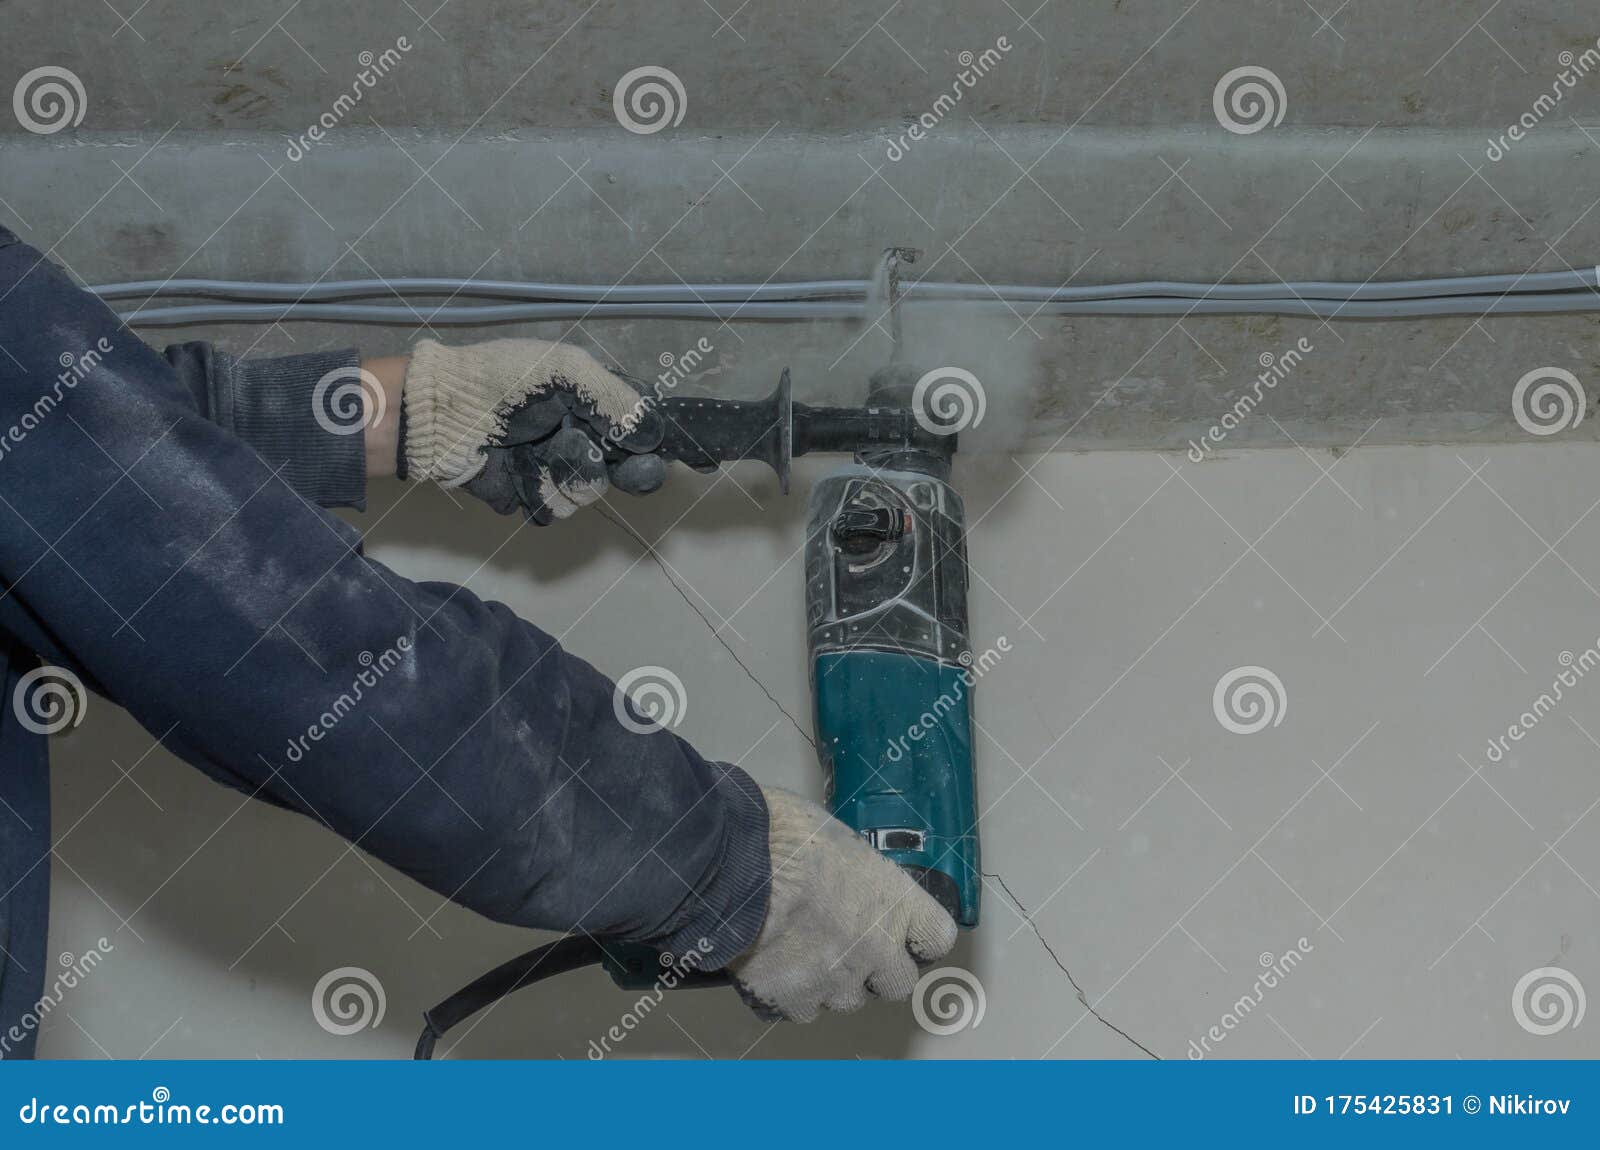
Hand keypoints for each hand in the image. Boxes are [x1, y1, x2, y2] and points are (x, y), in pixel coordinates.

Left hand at [399, 338, 668, 523]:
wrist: (439, 412)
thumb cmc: (500, 380)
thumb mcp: (563, 370)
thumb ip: (613, 397)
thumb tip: (653, 435)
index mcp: (592, 403)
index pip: (640, 430)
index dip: (651, 444)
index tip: (654, 452)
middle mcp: (580, 437)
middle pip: (623, 471)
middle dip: (606, 462)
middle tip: (584, 448)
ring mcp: (554, 470)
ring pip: (587, 493)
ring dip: (565, 474)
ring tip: (533, 451)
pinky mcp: (529, 496)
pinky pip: (553, 509)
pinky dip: (536, 492)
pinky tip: (515, 471)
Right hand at [728, 786, 957, 1021]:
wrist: (732, 865)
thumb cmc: (781, 837)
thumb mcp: (838, 840)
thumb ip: (856, 873)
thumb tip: (847, 878)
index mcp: (894, 902)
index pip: (936, 938)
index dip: (920, 938)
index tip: (908, 936)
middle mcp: (876, 949)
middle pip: (898, 983)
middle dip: (876, 969)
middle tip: (847, 946)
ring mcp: (836, 980)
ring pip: (846, 1000)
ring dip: (831, 982)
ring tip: (800, 949)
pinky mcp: (795, 1000)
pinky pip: (801, 1009)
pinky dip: (789, 993)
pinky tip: (773, 965)